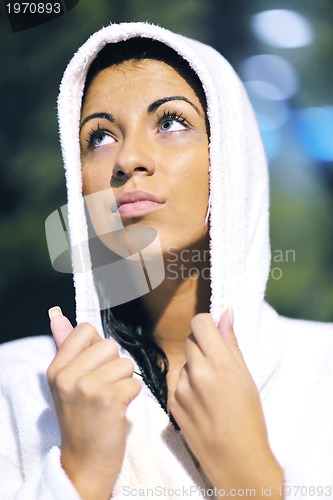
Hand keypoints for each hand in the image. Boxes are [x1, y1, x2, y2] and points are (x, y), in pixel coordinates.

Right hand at [47, 307, 140, 499]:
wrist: (84, 462)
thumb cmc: (80, 419)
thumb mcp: (65, 383)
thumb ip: (65, 346)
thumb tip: (59, 316)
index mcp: (57, 368)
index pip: (85, 330)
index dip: (97, 347)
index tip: (93, 368)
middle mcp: (69, 376)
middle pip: (110, 345)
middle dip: (114, 365)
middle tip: (103, 388)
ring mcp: (88, 387)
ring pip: (126, 364)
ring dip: (124, 382)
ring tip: (110, 400)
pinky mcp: (110, 400)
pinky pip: (135, 383)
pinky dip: (132, 397)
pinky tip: (117, 410)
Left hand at [168, 311, 282, 496]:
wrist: (235, 459)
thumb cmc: (248, 417)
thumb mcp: (246, 376)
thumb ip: (231, 342)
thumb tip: (225, 313)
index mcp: (218, 363)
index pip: (200, 322)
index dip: (208, 325)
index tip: (215, 335)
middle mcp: (196, 372)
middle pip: (191, 340)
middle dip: (202, 347)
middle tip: (217, 366)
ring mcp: (180, 388)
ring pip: (184, 362)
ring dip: (194, 368)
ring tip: (210, 392)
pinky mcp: (171, 403)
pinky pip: (176, 382)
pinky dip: (187, 387)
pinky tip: (201, 404)